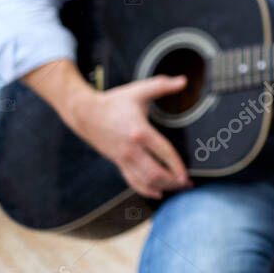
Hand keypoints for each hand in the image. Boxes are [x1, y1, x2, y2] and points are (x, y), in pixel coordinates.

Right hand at [66, 75, 192, 198]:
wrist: (85, 113)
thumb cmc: (114, 102)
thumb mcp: (139, 90)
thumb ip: (163, 85)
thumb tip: (184, 81)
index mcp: (140, 131)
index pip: (163, 153)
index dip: (177, 166)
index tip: (187, 174)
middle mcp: (131, 149)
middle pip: (155, 173)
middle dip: (173, 181)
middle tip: (188, 184)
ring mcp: (123, 158)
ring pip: (144, 180)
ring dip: (163, 186)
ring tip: (178, 188)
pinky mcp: (118, 162)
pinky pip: (132, 181)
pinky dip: (146, 189)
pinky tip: (157, 193)